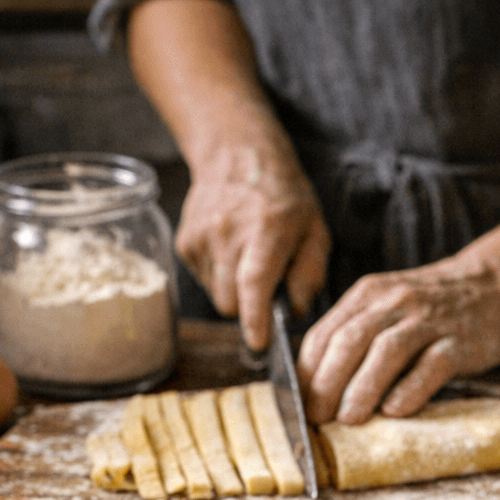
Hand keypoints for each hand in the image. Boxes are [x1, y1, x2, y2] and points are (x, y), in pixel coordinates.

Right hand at [175, 143, 330, 350]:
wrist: (238, 155)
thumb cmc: (283, 197)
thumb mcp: (314, 231)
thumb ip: (310, 275)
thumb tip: (292, 312)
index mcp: (266, 231)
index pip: (253, 283)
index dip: (255, 319)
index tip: (258, 345)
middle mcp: (227, 234)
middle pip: (229, 303)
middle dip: (247, 308)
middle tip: (265, 285)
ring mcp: (200, 238)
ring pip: (216, 294)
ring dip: (233, 289)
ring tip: (247, 256)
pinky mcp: (184, 242)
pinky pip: (205, 279)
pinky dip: (220, 275)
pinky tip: (231, 249)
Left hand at [297, 254, 499, 424]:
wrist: (495, 284)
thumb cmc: (431, 306)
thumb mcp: (386, 307)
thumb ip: (354, 336)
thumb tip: (317, 388)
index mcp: (368, 295)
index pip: (324, 333)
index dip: (307, 373)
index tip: (299, 405)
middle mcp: (394, 302)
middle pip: (349, 341)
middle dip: (327, 383)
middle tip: (317, 418)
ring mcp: (429, 320)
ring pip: (386, 351)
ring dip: (362, 388)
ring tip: (348, 419)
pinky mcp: (461, 341)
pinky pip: (432, 365)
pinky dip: (411, 389)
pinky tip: (395, 412)